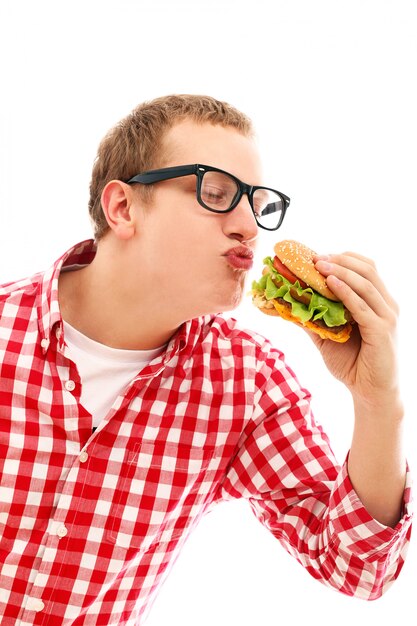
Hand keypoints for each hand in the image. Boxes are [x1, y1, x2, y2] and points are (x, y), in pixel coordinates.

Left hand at [308, 251, 399, 405]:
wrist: (371, 393)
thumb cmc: (354, 364)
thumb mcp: (327, 337)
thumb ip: (312, 319)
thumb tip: (286, 305)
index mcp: (378, 302)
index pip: (366, 268)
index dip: (343, 257)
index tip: (317, 255)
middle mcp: (387, 305)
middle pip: (367, 269)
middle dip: (340, 259)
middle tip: (314, 257)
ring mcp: (387, 317)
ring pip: (365, 283)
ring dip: (340, 270)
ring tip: (318, 265)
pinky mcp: (382, 331)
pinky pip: (362, 305)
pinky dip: (345, 291)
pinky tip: (329, 283)